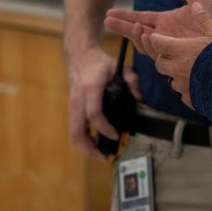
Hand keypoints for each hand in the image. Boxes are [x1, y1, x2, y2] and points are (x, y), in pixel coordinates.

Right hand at [65, 44, 139, 159]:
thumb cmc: (99, 62)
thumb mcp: (118, 66)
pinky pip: (74, 128)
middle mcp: (77, 100)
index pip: (94, 114)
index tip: (117, 136)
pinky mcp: (71, 108)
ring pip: (73, 133)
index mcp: (90, 89)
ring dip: (86, 146)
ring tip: (101, 153)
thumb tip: (139, 99)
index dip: (105, 128)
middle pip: (77, 131)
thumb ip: (132, 80)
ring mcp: (72, 105)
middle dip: (90, 148)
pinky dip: (84, 139)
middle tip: (105, 156)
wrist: (78, 54)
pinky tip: (96, 141)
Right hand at [106, 0, 211, 109]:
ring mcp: (169, 46)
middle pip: (137, 32)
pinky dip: (149, 44)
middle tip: (108, 21)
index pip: (140, 18)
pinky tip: (145, 35)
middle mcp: (164, 35)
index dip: (125, 17)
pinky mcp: (175, 55)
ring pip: (145, 44)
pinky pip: (158, 53)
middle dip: (122, 27)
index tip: (110, 13)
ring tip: (135, 26)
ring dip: (136, 35)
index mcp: (165, 21)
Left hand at [143, 3, 211, 109]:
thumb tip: (196, 6)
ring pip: (171, 80)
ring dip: (175, 74)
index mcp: (180, 50)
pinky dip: (187, 89)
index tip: (158, 37)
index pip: (158, 43)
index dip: (157, 39)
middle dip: (163, 58)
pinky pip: (183, 94)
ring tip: (188, 70)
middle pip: (159, 63)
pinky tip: (199, 85)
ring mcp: (182, 86)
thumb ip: (204, 19)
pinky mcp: (190, 100)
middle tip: (172, 54)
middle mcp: (176, 69)